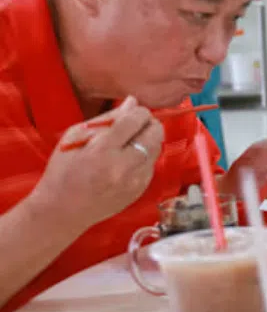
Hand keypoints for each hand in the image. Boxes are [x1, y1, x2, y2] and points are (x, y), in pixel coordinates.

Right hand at [29, 97, 163, 230]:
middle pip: (155, 132)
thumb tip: (132, 102)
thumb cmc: (63, 171)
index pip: (136, 120)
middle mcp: (123, 166)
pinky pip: (152, 164)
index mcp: (103, 150)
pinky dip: (145, 157)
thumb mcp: (75, 138)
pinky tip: (127, 160)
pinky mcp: (140, 190)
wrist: (62, 210)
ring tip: (129, 143)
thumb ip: (107, 118)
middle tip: (135, 125)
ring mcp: (134, 180)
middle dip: (148, 123)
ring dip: (148, 140)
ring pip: (158, 147)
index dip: (138, 111)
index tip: (132, 113)